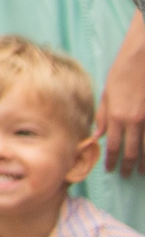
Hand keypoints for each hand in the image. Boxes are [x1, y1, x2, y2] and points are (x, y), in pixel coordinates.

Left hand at [104, 22, 144, 173]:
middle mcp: (132, 121)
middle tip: (127, 175)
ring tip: (141, 172)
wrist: (141, 61)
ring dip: (144, 162)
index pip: (113, 146)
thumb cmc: (121, 74)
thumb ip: (103, 117)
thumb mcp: (106, 94)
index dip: (112, 160)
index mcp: (115, 116)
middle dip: (128, 166)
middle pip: (131, 151)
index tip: (110, 170)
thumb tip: (98, 136)